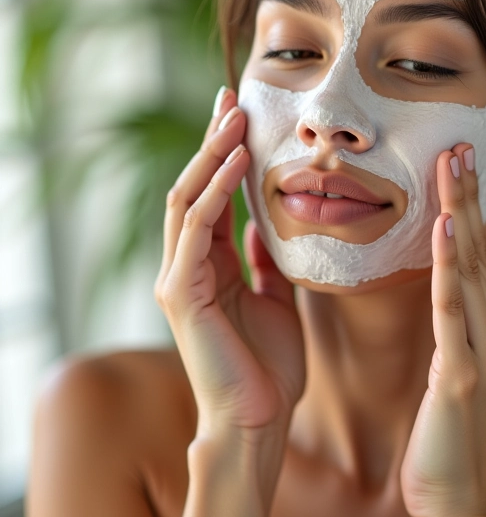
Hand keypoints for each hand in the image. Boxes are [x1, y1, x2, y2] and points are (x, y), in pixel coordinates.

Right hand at [154, 87, 305, 444]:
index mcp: (211, 267)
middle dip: (213, 142)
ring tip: (234, 117)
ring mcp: (179, 279)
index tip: (244, 115)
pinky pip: (196, 232)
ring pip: (187, 201)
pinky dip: (214, 194)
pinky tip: (233, 163)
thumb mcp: (275, 299)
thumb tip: (260, 227)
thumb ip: (263, 262)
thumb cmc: (269, 365)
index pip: (214, 197)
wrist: (259, 419)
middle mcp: (187, 266)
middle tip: (232, 98)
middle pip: (194, 188)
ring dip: (211, 156)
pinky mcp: (181, 294)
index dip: (226, 155)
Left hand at [400, 143, 485, 516]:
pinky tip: (447, 230)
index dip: (471, 211)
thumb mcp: (455, 372)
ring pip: (471, 272)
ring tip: (452, 167)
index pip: (482, 260)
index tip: (459, 166)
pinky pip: (453, 312)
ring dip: (462, 215)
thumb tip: (441, 288)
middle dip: (470, 197)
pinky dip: (449, 269)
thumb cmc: (448, 436)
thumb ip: (457, 329)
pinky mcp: (462, 378)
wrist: (458, 501)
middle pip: (482, 253)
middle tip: (458, 145)